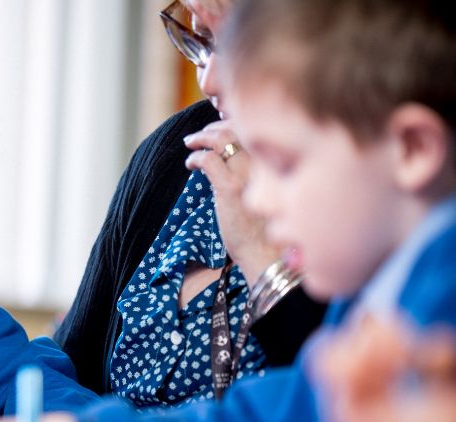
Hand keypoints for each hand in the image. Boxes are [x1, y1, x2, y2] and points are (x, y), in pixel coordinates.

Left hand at [184, 120, 279, 281]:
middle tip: (199, 135)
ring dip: (202, 138)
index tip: (218, 130)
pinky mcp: (231, 188)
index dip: (235, 124)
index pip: (254, 131)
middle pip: (239, 128)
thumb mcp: (264, 196)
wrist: (268, 254)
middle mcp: (265, 164)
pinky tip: (190, 164)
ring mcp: (248, 175)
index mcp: (274, 165)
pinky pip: (209, 161)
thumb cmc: (265, 230)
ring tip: (190, 143)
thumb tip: (228, 163)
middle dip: (214, 127)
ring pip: (223, 139)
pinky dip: (196, 157)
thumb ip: (252, 176)